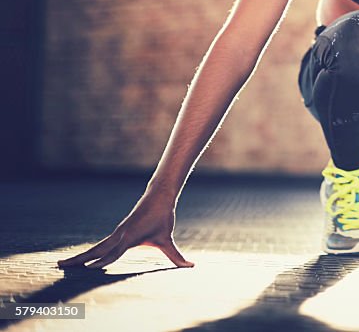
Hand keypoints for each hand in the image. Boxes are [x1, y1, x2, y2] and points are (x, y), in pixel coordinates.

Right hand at [56, 196, 193, 269]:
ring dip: (79, 256)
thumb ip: (176, 255)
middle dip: (80, 260)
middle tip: (60, 267)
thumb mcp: (167, 239)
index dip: (103, 261)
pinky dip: (89, 251)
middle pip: (97, 250)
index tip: (90, 269)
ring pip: (95, 247)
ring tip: (61, 264)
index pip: (114, 252)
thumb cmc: (162, 218)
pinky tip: (80, 259)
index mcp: (130, 238)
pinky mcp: (117, 233)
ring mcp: (116, 234)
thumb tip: (191, 266)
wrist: (158, 196)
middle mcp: (120, 236)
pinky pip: (100, 244)